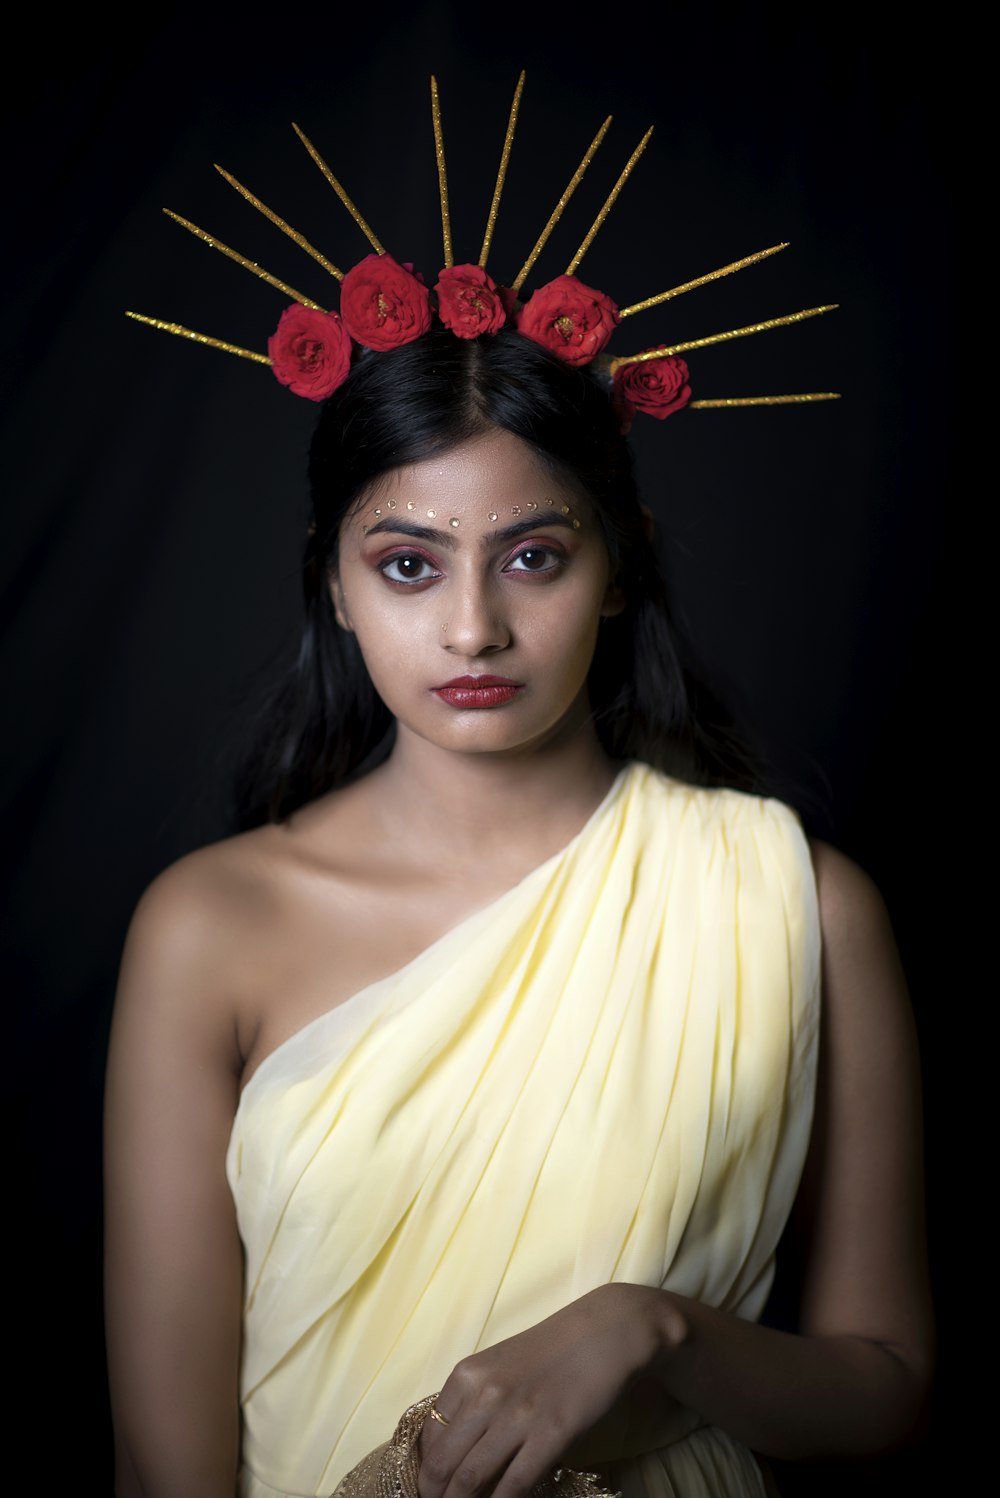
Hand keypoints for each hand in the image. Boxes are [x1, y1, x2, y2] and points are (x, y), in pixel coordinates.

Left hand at [416, 1284, 671, 1497]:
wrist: (602, 1332)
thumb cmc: (550, 1350)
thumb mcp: (499, 1366)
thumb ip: (474, 1402)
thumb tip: (453, 1451)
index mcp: (467, 1375)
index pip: (429, 1436)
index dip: (426, 1470)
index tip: (431, 1488)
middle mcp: (485, 1395)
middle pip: (443, 1462)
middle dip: (435, 1494)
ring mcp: (517, 1416)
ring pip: (471, 1478)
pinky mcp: (551, 1434)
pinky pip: (516, 1483)